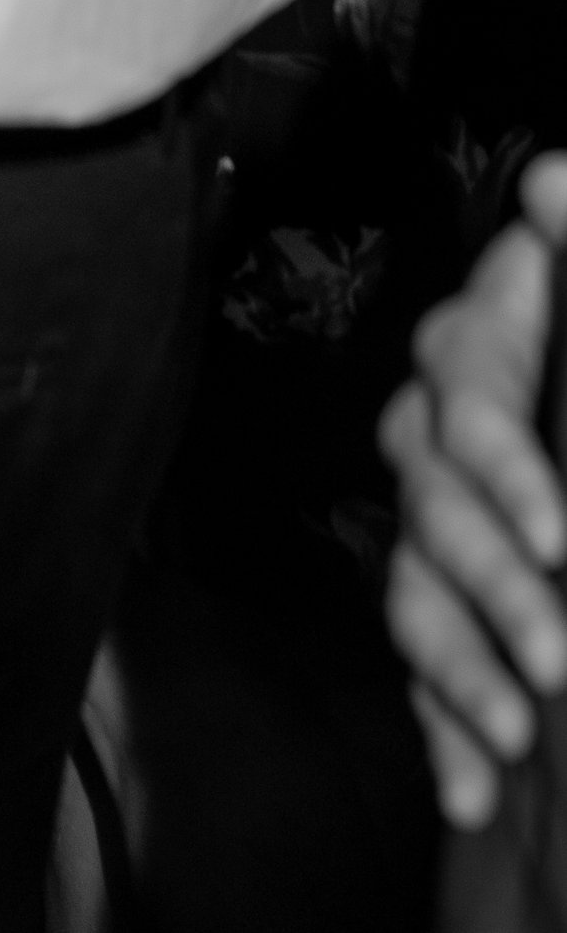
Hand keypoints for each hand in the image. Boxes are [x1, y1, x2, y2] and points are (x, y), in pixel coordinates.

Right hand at [382, 152, 566, 825]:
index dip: (508, 466)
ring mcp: (433, 510)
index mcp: (494, 341)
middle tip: (559, 664)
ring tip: (517, 743)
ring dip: (459, 668)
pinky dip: (442, 726)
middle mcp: (444, 419)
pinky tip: (473, 788)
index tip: (560, 539)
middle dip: (491, 588)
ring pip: (412, 582)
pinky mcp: (439, 593)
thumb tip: (554, 176)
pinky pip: (416, 657)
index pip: (471, 390)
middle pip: (432, 497)